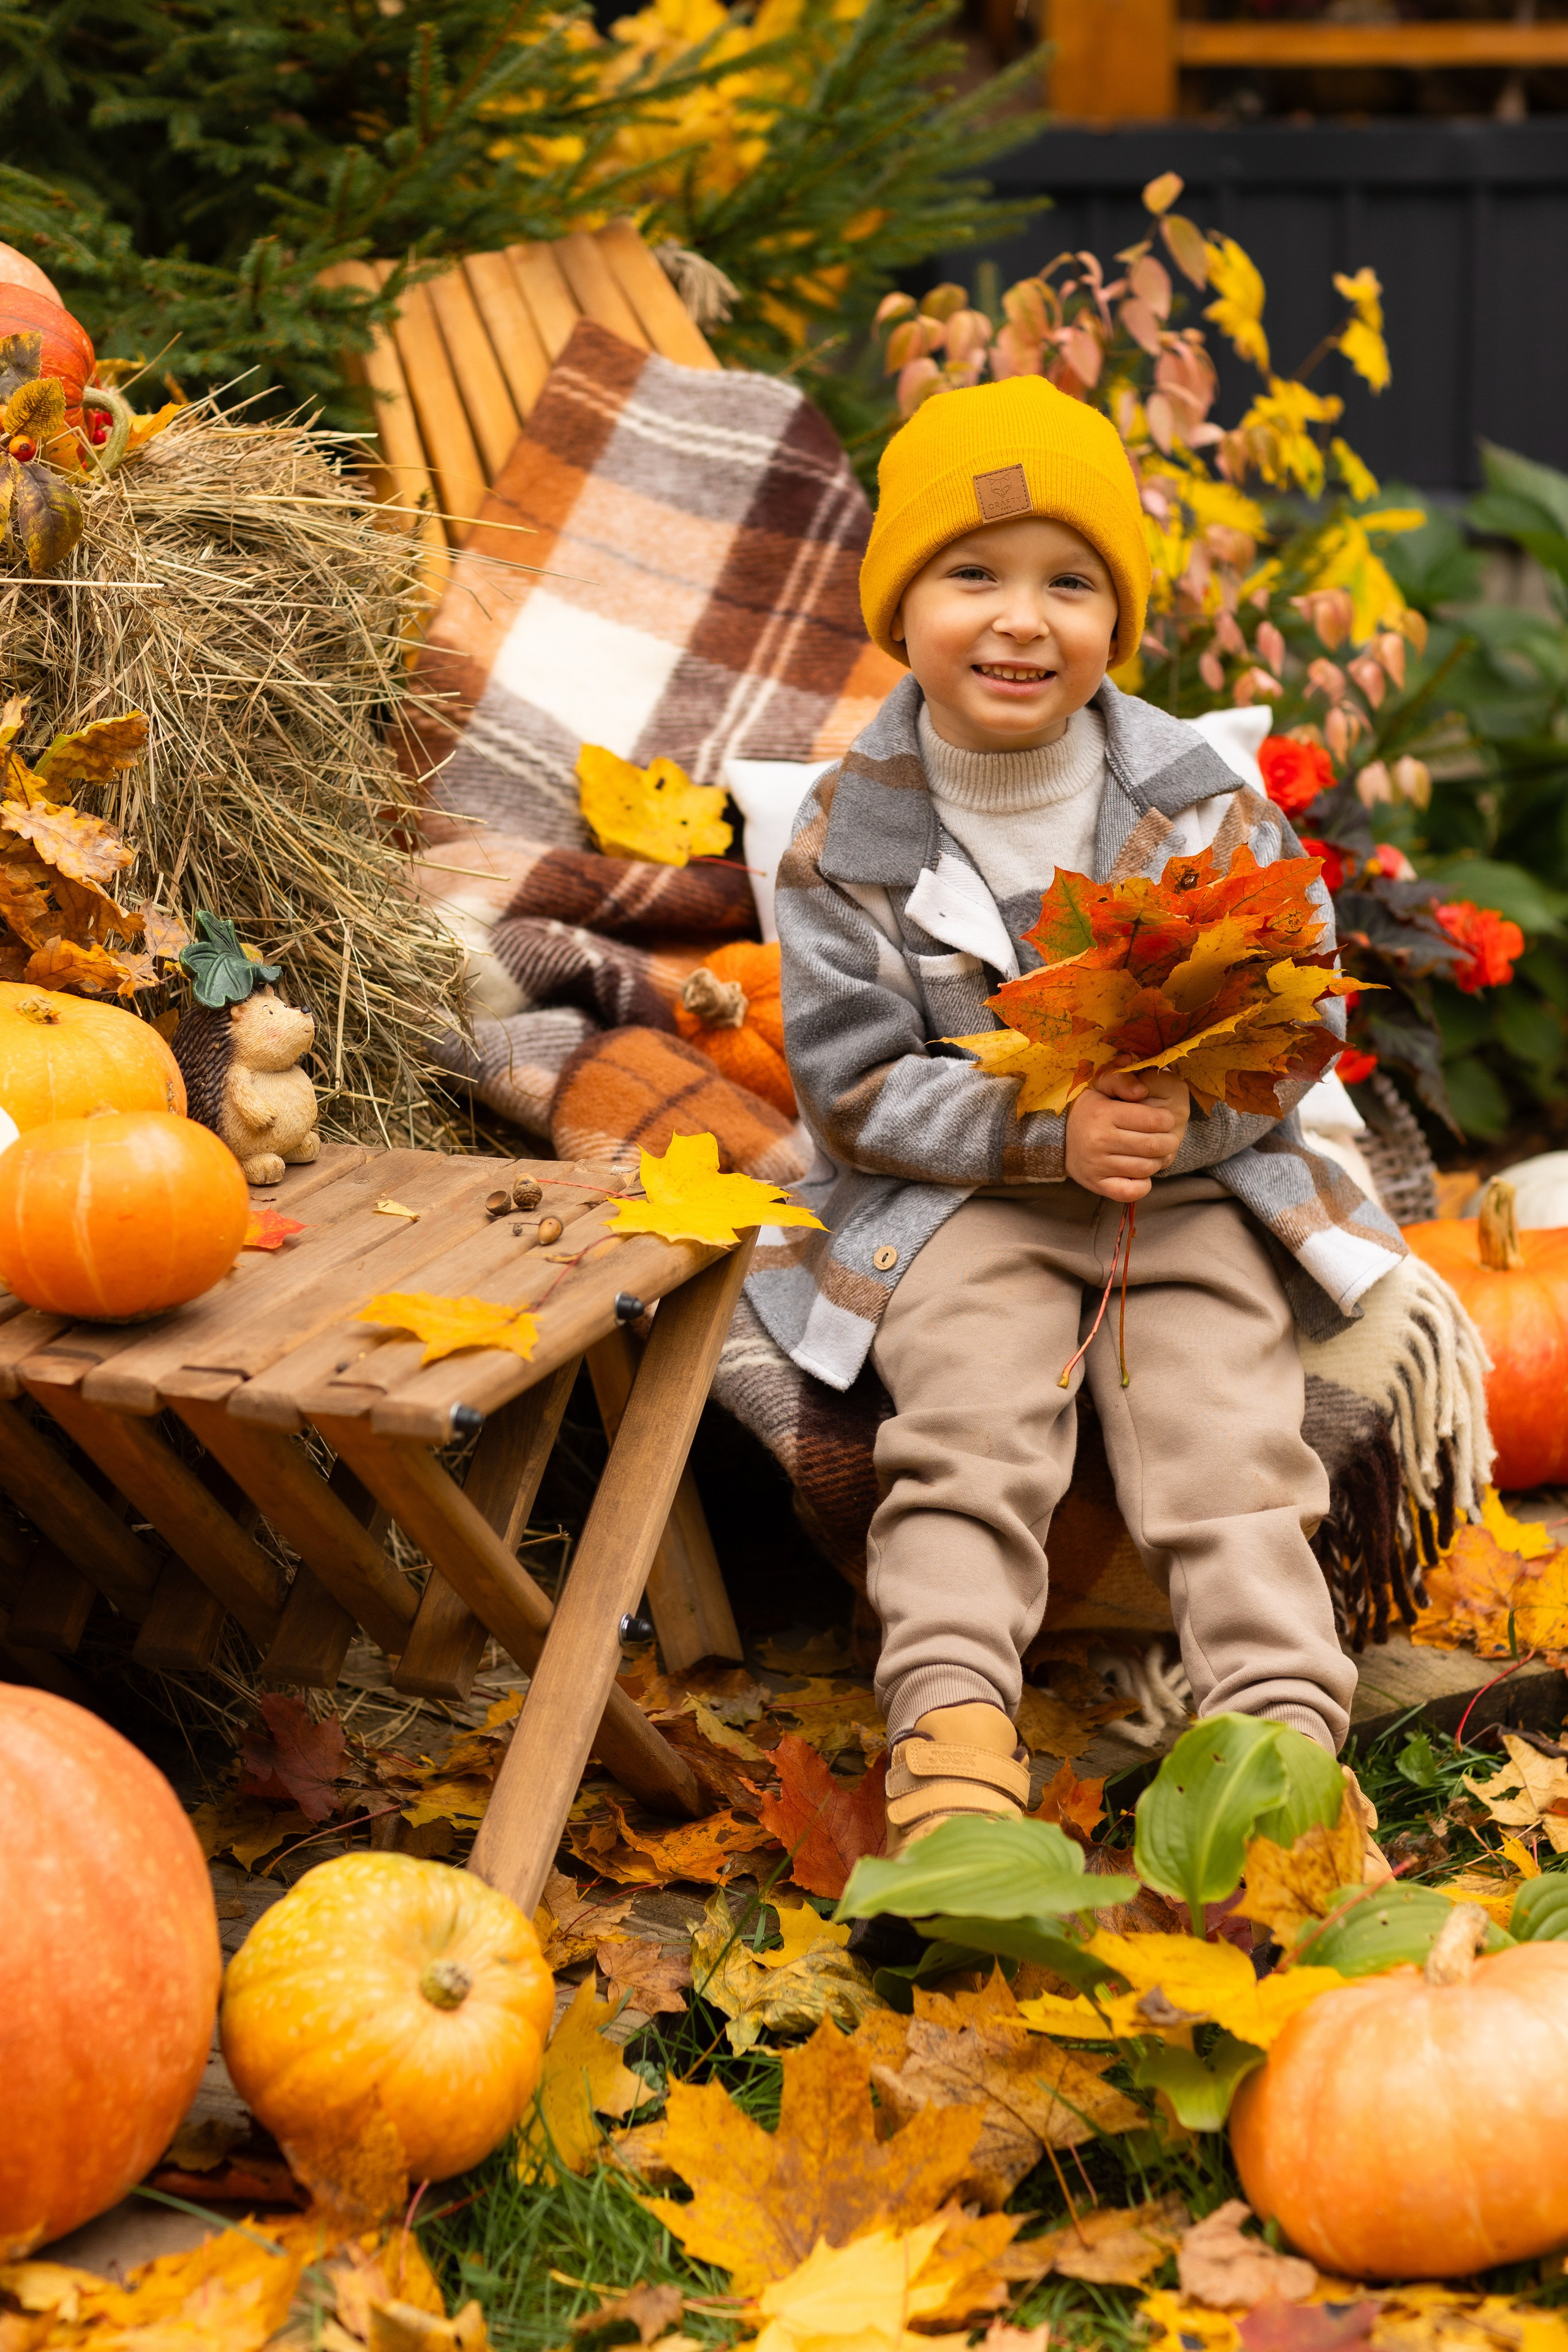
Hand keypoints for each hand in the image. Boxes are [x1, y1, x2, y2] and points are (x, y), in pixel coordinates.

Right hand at [1065, 1067, 1189, 1201]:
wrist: (1058, 1138)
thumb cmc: (1089, 1109)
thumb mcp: (1100, 1085)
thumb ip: (1121, 1079)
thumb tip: (1142, 1090)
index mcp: (1103, 1114)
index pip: (1154, 1120)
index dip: (1168, 1119)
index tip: (1166, 1119)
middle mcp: (1098, 1141)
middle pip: (1154, 1146)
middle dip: (1170, 1141)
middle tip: (1168, 1138)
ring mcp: (1097, 1165)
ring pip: (1146, 1168)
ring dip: (1158, 1161)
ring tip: (1155, 1152)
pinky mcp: (1096, 1184)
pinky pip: (1130, 1192)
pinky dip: (1143, 1185)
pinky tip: (1142, 1173)